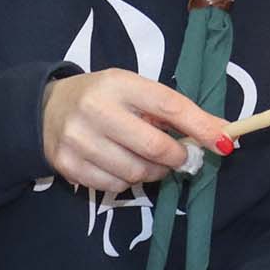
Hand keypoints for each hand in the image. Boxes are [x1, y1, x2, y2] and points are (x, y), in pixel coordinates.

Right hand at [40, 70, 226, 194]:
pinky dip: (127, 181)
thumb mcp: (133, 91)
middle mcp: (95, 109)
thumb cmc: (102, 98)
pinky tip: (120, 165)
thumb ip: (171, 110)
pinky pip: (114, 186)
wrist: (45, 109)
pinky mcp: (67, 165)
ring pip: (135, 172)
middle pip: (154, 146)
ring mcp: (78, 139)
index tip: (224, 141)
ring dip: (153, 172)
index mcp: (118, 83)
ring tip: (148, 160)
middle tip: (181, 158)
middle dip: (177, 158)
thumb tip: (221, 132)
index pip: (168, 105)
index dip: (200, 126)